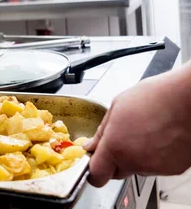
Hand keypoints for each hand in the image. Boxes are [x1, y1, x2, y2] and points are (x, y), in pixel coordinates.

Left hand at [83, 72, 190, 186]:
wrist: (189, 98)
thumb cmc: (157, 97)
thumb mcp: (117, 106)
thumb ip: (101, 132)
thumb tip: (92, 145)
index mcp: (116, 146)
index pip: (97, 174)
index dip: (92, 170)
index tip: (93, 162)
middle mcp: (136, 161)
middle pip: (117, 172)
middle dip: (114, 160)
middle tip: (121, 139)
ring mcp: (156, 167)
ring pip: (138, 168)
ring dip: (137, 156)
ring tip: (145, 131)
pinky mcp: (174, 169)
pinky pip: (157, 166)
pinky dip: (155, 156)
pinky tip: (159, 137)